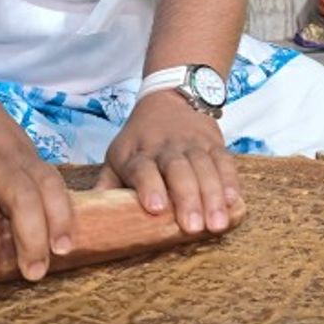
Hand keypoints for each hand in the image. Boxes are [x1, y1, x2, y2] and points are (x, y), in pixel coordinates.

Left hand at [94, 90, 240, 234]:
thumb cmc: (140, 138)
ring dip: (213, 196)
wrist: (170, 97)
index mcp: (138, 153)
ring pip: (204, 168)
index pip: (142, 168)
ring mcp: (192, 144)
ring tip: (217, 224)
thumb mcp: (118, 155)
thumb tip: (88, 218)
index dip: (149, 186)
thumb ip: (107, 185)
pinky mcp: (214, 143)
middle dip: (187, 198)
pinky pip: (225, 161)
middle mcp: (166, 147)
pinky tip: (235, 202)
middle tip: (193, 227)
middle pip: (178, 170)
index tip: (156, 208)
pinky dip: (231, 181)